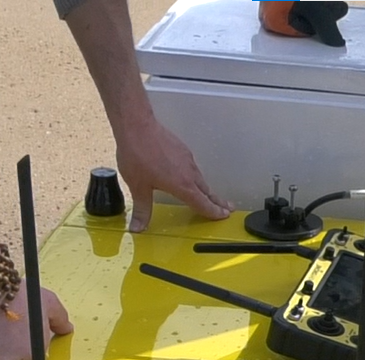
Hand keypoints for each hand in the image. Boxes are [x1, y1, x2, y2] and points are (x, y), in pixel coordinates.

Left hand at [115, 115, 231, 232]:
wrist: (137, 126)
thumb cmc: (138, 154)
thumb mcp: (138, 187)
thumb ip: (142, 209)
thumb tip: (138, 227)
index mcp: (182, 185)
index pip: (203, 203)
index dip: (214, 212)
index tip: (223, 216)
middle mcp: (189, 173)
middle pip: (207, 191)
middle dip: (218, 201)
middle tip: (228, 208)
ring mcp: (187, 159)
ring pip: (201, 179)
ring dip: (207, 189)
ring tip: (209, 196)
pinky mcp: (182, 150)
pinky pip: (193, 167)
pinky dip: (195, 176)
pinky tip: (188, 177)